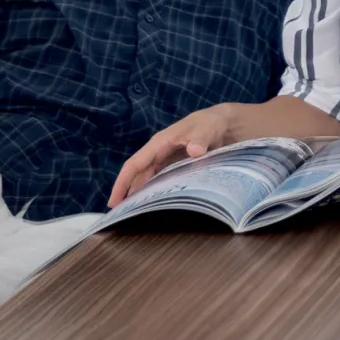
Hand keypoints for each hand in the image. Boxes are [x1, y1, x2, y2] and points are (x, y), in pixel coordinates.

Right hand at [109, 105, 241, 206]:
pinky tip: (157, 206)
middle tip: (122, 217)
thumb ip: (200, 138)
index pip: (135, 164)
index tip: (113, 202)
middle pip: (139, 176)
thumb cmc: (212, 123)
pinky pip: (163, 181)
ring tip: (134, 215)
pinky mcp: (178, 166)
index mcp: (160, 143)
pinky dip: (158, 192)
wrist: (225, 123)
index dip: (123, 183)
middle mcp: (160, 153)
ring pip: (150, 180)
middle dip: (129, 194)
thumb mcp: (207, 129)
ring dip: (142, 195)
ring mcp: (168, 160)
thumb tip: (194, 151)